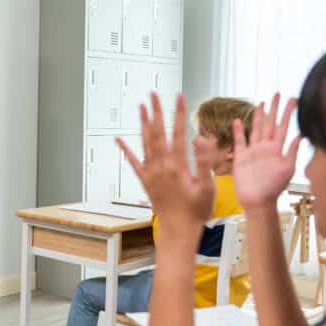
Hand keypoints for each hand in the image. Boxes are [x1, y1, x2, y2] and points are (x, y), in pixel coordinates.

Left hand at [117, 92, 214, 226]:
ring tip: (141, 107)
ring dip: (143, 124)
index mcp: (177, 166)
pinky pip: (133, 162)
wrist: (178, 231)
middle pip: (157, 132)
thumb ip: (204, 162)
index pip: (178, 132)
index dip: (178, 113)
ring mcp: (151, 173)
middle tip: (154, 94)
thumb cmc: (196, 211)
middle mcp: (161, 166)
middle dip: (156, 111)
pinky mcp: (145, 181)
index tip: (179, 96)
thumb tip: (201, 139)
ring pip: (145, 142)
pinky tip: (118, 139)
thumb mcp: (207, 187)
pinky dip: (125, 149)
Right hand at [232, 93, 301, 208]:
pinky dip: (238, 131)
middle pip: (270, 123)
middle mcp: (266, 147)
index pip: (283, 126)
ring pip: (256, 129)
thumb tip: (300, 135)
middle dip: (274, 109)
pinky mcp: (241, 157)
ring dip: (258, 116)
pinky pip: (239, 141)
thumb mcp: (288, 169)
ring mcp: (253, 151)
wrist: (258, 201)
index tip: (293, 98)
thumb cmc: (274, 188)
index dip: (288, 112)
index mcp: (277, 149)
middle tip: (277, 93)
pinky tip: (237, 121)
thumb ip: (292, 151)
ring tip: (261, 103)